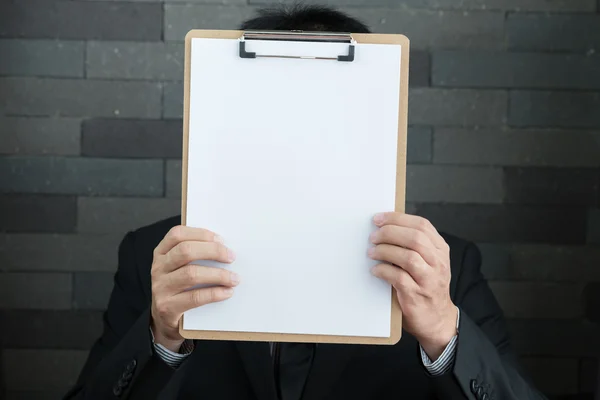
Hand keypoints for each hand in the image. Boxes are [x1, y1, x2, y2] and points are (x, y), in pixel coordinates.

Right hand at [151, 225, 237, 351]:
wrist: (166, 321)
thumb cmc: (180, 289)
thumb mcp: (181, 268)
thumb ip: (196, 256)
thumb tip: (225, 248)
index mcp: (162, 253)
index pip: (177, 234)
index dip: (200, 234)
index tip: (220, 239)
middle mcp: (158, 268)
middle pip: (185, 251)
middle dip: (213, 251)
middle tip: (231, 257)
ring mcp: (161, 288)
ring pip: (191, 274)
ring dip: (218, 274)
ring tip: (234, 278)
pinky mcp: (167, 307)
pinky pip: (194, 297)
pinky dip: (214, 293)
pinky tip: (227, 292)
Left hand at [368, 212, 457, 360]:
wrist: (437, 320)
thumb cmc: (426, 286)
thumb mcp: (428, 262)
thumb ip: (413, 246)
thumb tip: (385, 228)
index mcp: (440, 250)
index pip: (422, 225)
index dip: (398, 219)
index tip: (379, 218)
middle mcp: (438, 262)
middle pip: (415, 238)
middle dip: (389, 233)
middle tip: (373, 236)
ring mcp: (429, 280)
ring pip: (408, 256)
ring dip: (385, 251)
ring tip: (371, 252)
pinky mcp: (416, 295)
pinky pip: (398, 278)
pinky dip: (383, 271)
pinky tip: (375, 270)